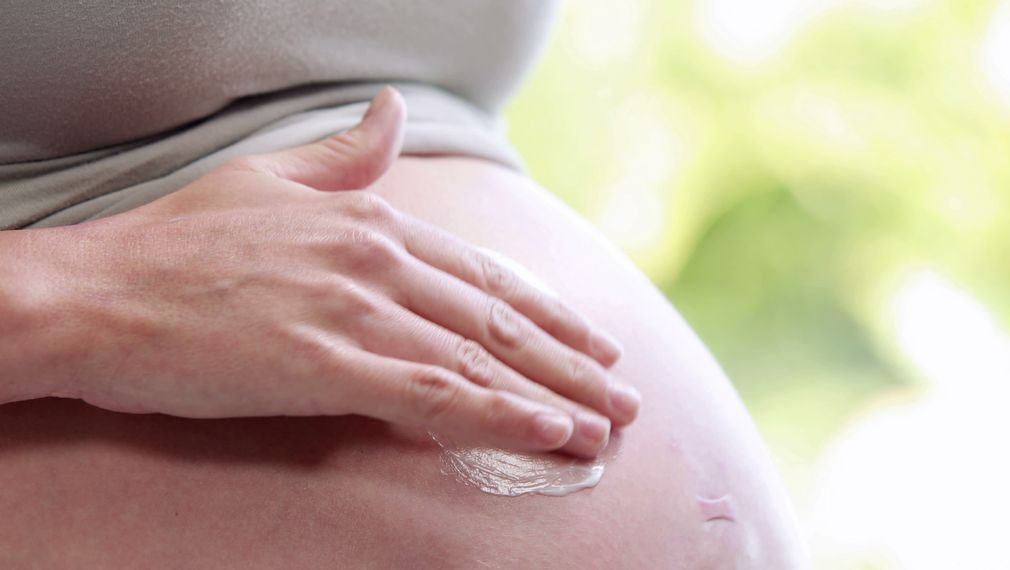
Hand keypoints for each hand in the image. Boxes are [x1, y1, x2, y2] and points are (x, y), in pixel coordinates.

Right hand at [38, 88, 638, 456]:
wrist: (96, 293)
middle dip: (571, 361)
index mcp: (370, 223)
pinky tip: (545, 434)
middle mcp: (377, 261)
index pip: (483, 274)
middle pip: (498, 318)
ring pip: (480, 358)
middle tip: (623, 394)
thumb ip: (344, 158)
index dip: (546, 311)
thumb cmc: (175, 245)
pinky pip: (432, 395)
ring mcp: (356, 311)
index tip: (591, 340)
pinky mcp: (326, 364)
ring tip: (605, 428)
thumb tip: (392, 115)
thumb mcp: (268, 181)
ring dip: (553, 396)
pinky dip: (497, 416)